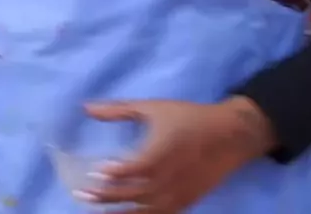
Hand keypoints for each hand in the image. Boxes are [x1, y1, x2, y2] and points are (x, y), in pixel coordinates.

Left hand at [77, 97, 276, 212]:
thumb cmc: (188, 117)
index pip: (129, 170)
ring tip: (94, 213)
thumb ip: (119, 109)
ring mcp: (176, 196)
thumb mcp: (154, 107)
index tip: (92, 173)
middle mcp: (167, 179)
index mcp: (159, 153)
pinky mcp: (183, 204)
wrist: (229, 136)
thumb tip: (86, 108)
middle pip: (130, 195)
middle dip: (104, 197)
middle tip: (80, 195)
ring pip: (142, 213)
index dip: (110, 174)